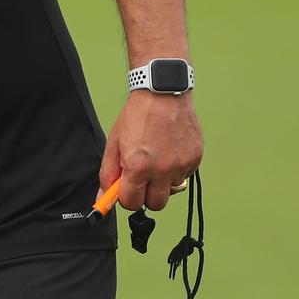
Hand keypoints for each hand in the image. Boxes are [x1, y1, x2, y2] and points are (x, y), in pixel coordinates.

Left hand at [100, 90, 202, 211]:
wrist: (163, 94)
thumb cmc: (137, 116)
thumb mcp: (114, 144)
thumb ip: (108, 174)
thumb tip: (103, 197)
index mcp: (138, 167)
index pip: (132, 203)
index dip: (127, 198)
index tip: (127, 191)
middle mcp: (162, 170)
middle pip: (156, 204)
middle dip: (147, 196)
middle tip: (143, 180)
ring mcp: (181, 165)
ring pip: (172, 189)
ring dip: (164, 181)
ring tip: (158, 158)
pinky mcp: (195, 159)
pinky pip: (185, 175)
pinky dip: (177, 169)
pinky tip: (170, 151)